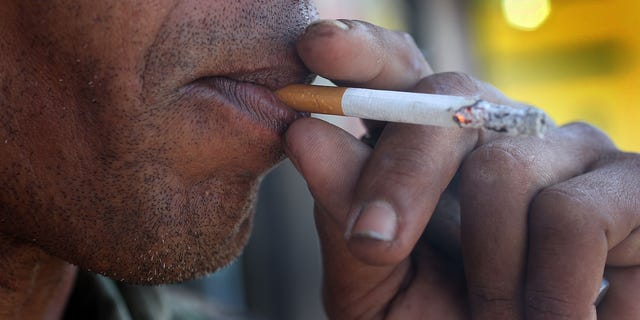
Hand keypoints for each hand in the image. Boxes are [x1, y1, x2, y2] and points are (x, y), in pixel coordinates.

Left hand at [284, 19, 639, 318]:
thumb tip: (306, 134)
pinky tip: (555, 317)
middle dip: (401, 179)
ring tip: (497, 318)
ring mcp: (568, 151)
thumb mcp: (379, 284)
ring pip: (501, 171)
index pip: (399, 74)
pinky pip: (573, 216)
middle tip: (375, 246)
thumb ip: (345, 216)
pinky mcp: (632, 185)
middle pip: (444, 103)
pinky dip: (549, 290)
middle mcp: (501, 133)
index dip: (362, 53)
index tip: (318, 47)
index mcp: (434, 149)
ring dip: (486, 273)